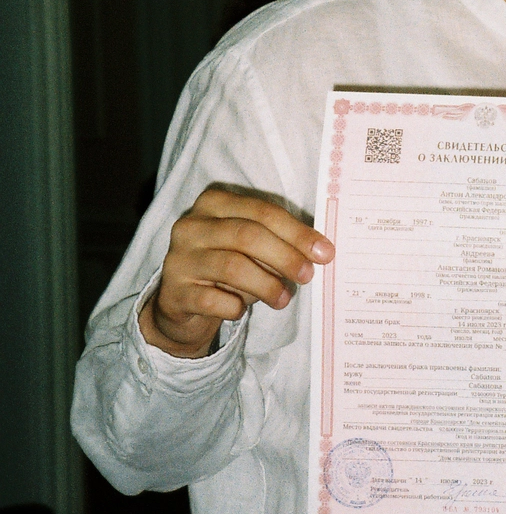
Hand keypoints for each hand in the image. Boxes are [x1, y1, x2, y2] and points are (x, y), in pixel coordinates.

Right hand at [141, 185, 333, 357]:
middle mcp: (192, 225)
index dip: (297, 232)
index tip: (324, 252)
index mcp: (214, 203)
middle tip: (308, 275)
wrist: (183, 303)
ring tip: (284, 298)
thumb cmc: (228, 268)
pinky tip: (242, 310)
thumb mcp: (252, 249)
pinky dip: (235, 306)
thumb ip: (279, 243)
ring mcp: (178, 258)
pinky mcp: (173, 292)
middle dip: (285, 256)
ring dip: (266, 285)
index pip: (262, 212)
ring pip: (232, 267)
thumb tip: (320, 252)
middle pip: (247, 235)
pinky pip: (212, 300)